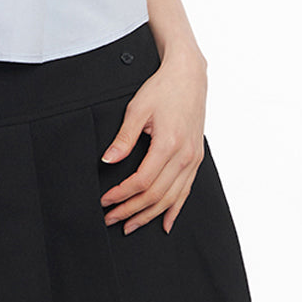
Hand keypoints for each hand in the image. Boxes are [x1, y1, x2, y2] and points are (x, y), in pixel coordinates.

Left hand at [99, 47, 206, 233]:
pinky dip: (174, 210)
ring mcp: (193, 159)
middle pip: (156, 195)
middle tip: (111, 219)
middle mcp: (184, 156)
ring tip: (130, 225)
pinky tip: (164, 222)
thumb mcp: (137, 109)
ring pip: (171, 198)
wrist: (189, 76)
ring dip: (149, 215)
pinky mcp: (196, 159)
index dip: (121, 195)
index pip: (142, 182)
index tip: (105, 201)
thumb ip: (123, 138)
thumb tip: (108, 160)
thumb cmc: (164, 88)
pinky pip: (186, 191)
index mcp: (168, 144)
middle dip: (131, 210)